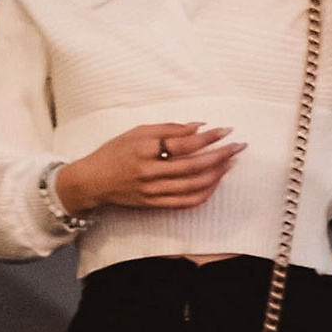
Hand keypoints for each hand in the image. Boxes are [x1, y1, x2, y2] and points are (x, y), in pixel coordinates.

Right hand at [55, 122, 241, 216]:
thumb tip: (198, 126)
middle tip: (238, 146)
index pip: (184, 143)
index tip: (226, 130)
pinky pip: (186, 202)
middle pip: (193, 166)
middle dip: (220, 155)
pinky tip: (215, 182)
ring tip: (230, 162)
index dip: (208, 137)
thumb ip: (168, 128)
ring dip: (216, 174)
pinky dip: (205, 193)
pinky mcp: (155, 204)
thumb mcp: (136, 132)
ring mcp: (153, 191)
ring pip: (193, 186)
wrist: (93, 182)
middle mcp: (149, 171)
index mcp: (144, 148)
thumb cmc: (114, 152)